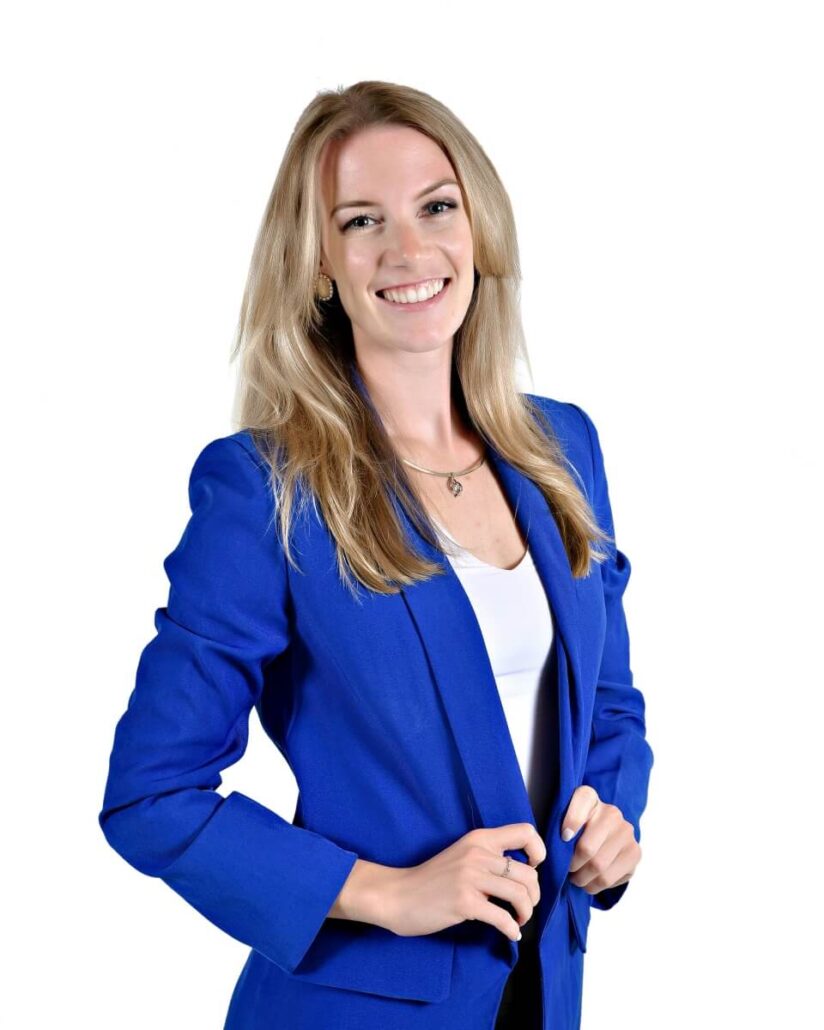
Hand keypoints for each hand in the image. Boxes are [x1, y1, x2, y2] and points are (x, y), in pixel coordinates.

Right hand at [379, 823, 545, 941]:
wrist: (397, 895)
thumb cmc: (431, 879)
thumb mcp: (462, 855)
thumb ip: (487, 857)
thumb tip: (523, 872)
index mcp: (479, 838)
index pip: (526, 832)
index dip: (538, 852)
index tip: (531, 870)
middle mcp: (477, 853)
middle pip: (529, 873)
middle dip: (534, 896)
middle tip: (524, 906)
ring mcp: (470, 877)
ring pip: (521, 894)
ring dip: (526, 913)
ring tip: (518, 919)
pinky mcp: (464, 902)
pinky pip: (503, 918)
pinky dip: (512, 930)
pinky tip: (510, 934)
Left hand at [562, 785, 641, 894]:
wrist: (603, 836)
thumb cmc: (575, 829)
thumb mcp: (561, 819)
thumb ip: (557, 821)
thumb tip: (565, 838)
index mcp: (590, 797)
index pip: (582, 801)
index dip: (571, 821)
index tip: (564, 837)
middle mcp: (612, 812)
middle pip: (587, 849)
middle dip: (572, 865)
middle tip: (567, 869)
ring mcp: (626, 833)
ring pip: (598, 867)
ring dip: (582, 878)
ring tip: (576, 877)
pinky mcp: (635, 853)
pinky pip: (609, 879)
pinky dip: (594, 886)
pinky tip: (590, 880)